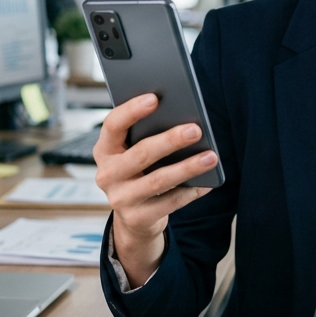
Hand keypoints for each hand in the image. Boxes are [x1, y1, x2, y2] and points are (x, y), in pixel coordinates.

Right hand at [94, 93, 217, 286]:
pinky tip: (207, 182)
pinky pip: (170, 202)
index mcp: (104, 150)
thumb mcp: (133, 153)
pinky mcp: (137, 218)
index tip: (155, 98)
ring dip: (187, 167)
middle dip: (170, 140)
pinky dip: (191, 191)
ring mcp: (120, 199)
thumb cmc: (139, 173)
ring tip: (211, 156)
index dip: (132, 111)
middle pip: (141, 154)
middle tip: (195, 129)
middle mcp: (107, 174)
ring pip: (158, 180)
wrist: (134, 218)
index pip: (113, 125)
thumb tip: (182, 118)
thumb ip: (146, 135)